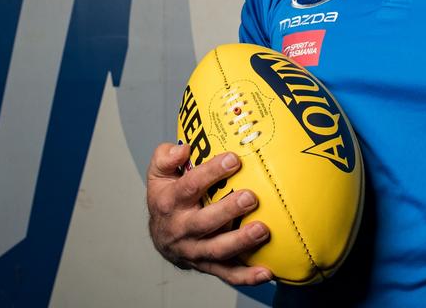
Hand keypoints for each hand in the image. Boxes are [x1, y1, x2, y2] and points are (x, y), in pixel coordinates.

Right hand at [146, 142, 273, 284]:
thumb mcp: (158, 174)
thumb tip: (184, 149)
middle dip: (228, 210)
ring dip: (240, 242)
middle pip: (204, 222)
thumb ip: (166, 157)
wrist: (161, 238)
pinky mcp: (207, 266)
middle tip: (251, 198)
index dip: (211, 172)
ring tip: (262, 230)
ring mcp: (194, 250)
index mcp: (170, 203)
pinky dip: (246, 276)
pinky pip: (227, 273)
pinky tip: (266, 272)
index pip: (190, 185)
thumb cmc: (166, 199)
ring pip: (216, 250)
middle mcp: (181, 229)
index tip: (233, 159)